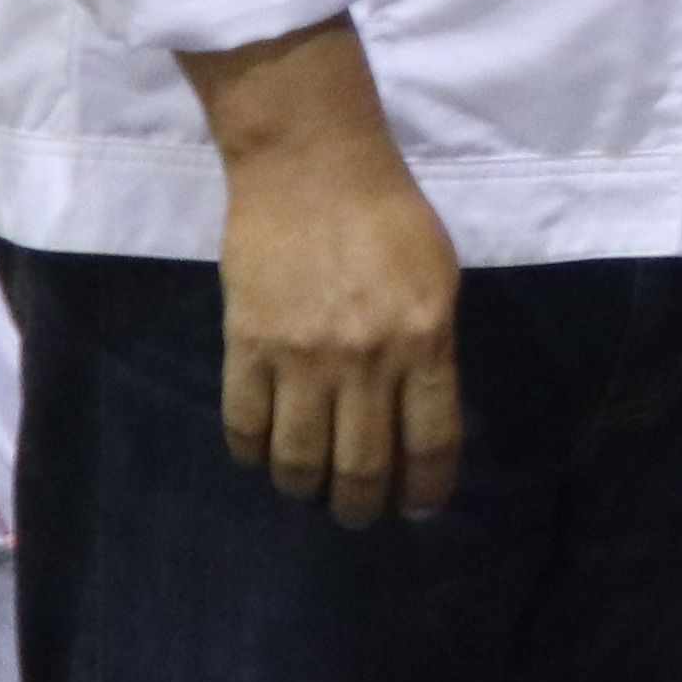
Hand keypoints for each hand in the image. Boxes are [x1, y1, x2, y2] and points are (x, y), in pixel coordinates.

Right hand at [187, 23, 465, 525]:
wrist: (310, 165)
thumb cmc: (388, 215)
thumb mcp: (437, 278)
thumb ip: (430, 346)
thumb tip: (418, 411)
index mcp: (426, 339)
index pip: (432, 441)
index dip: (427, 488)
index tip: (419, 507)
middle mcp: (366, 359)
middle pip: (363, 466)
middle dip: (362, 506)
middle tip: (359, 515)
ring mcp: (301, 356)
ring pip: (299, 459)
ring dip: (306, 489)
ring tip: (310, 492)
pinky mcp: (247, 344)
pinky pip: (245, 424)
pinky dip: (253, 454)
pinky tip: (262, 457)